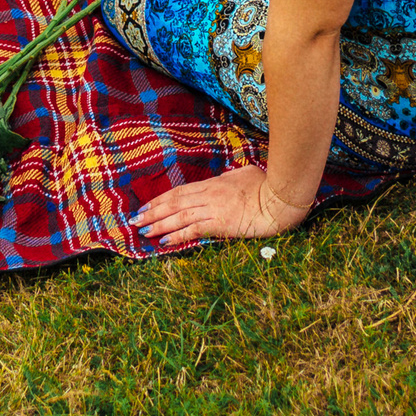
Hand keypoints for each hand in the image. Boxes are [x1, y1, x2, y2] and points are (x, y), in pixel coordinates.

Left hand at [132, 161, 313, 245]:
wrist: (280, 198)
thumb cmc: (268, 185)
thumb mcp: (246, 174)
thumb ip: (232, 177)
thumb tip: (228, 177)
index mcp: (213, 183)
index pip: (180, 192)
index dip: (161, 200)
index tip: (147, 206)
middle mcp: (208, 195)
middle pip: (174, 203)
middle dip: (152, 212)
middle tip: (135, 220)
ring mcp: (213, 209)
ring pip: (179, 216)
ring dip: (158, 224)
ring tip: (142, 231)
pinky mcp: (221, 224)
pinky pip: (193, 230)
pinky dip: (176, 235)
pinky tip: (164, 241)